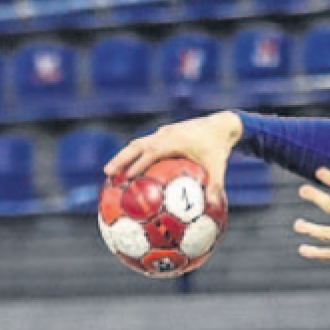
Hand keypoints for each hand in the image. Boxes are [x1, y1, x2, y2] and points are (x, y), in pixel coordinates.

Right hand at [103, 111, 241, 202]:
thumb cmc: (220, 147)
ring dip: (123, 156)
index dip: (138, 164)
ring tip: (111, 171)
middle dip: (121, 159)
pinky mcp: (165, 133)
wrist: (222, 124)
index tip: (126, 178)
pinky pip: (146, 143)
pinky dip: (135, 154)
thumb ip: (215, 185)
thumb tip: (213, 205)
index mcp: (175, 141)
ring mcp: (164, 132)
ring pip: (138, 143)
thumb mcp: (219, 167)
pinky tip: (131, 168)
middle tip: (107, 173)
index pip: (151, 152)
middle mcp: (165, 134)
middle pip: (136, 146)